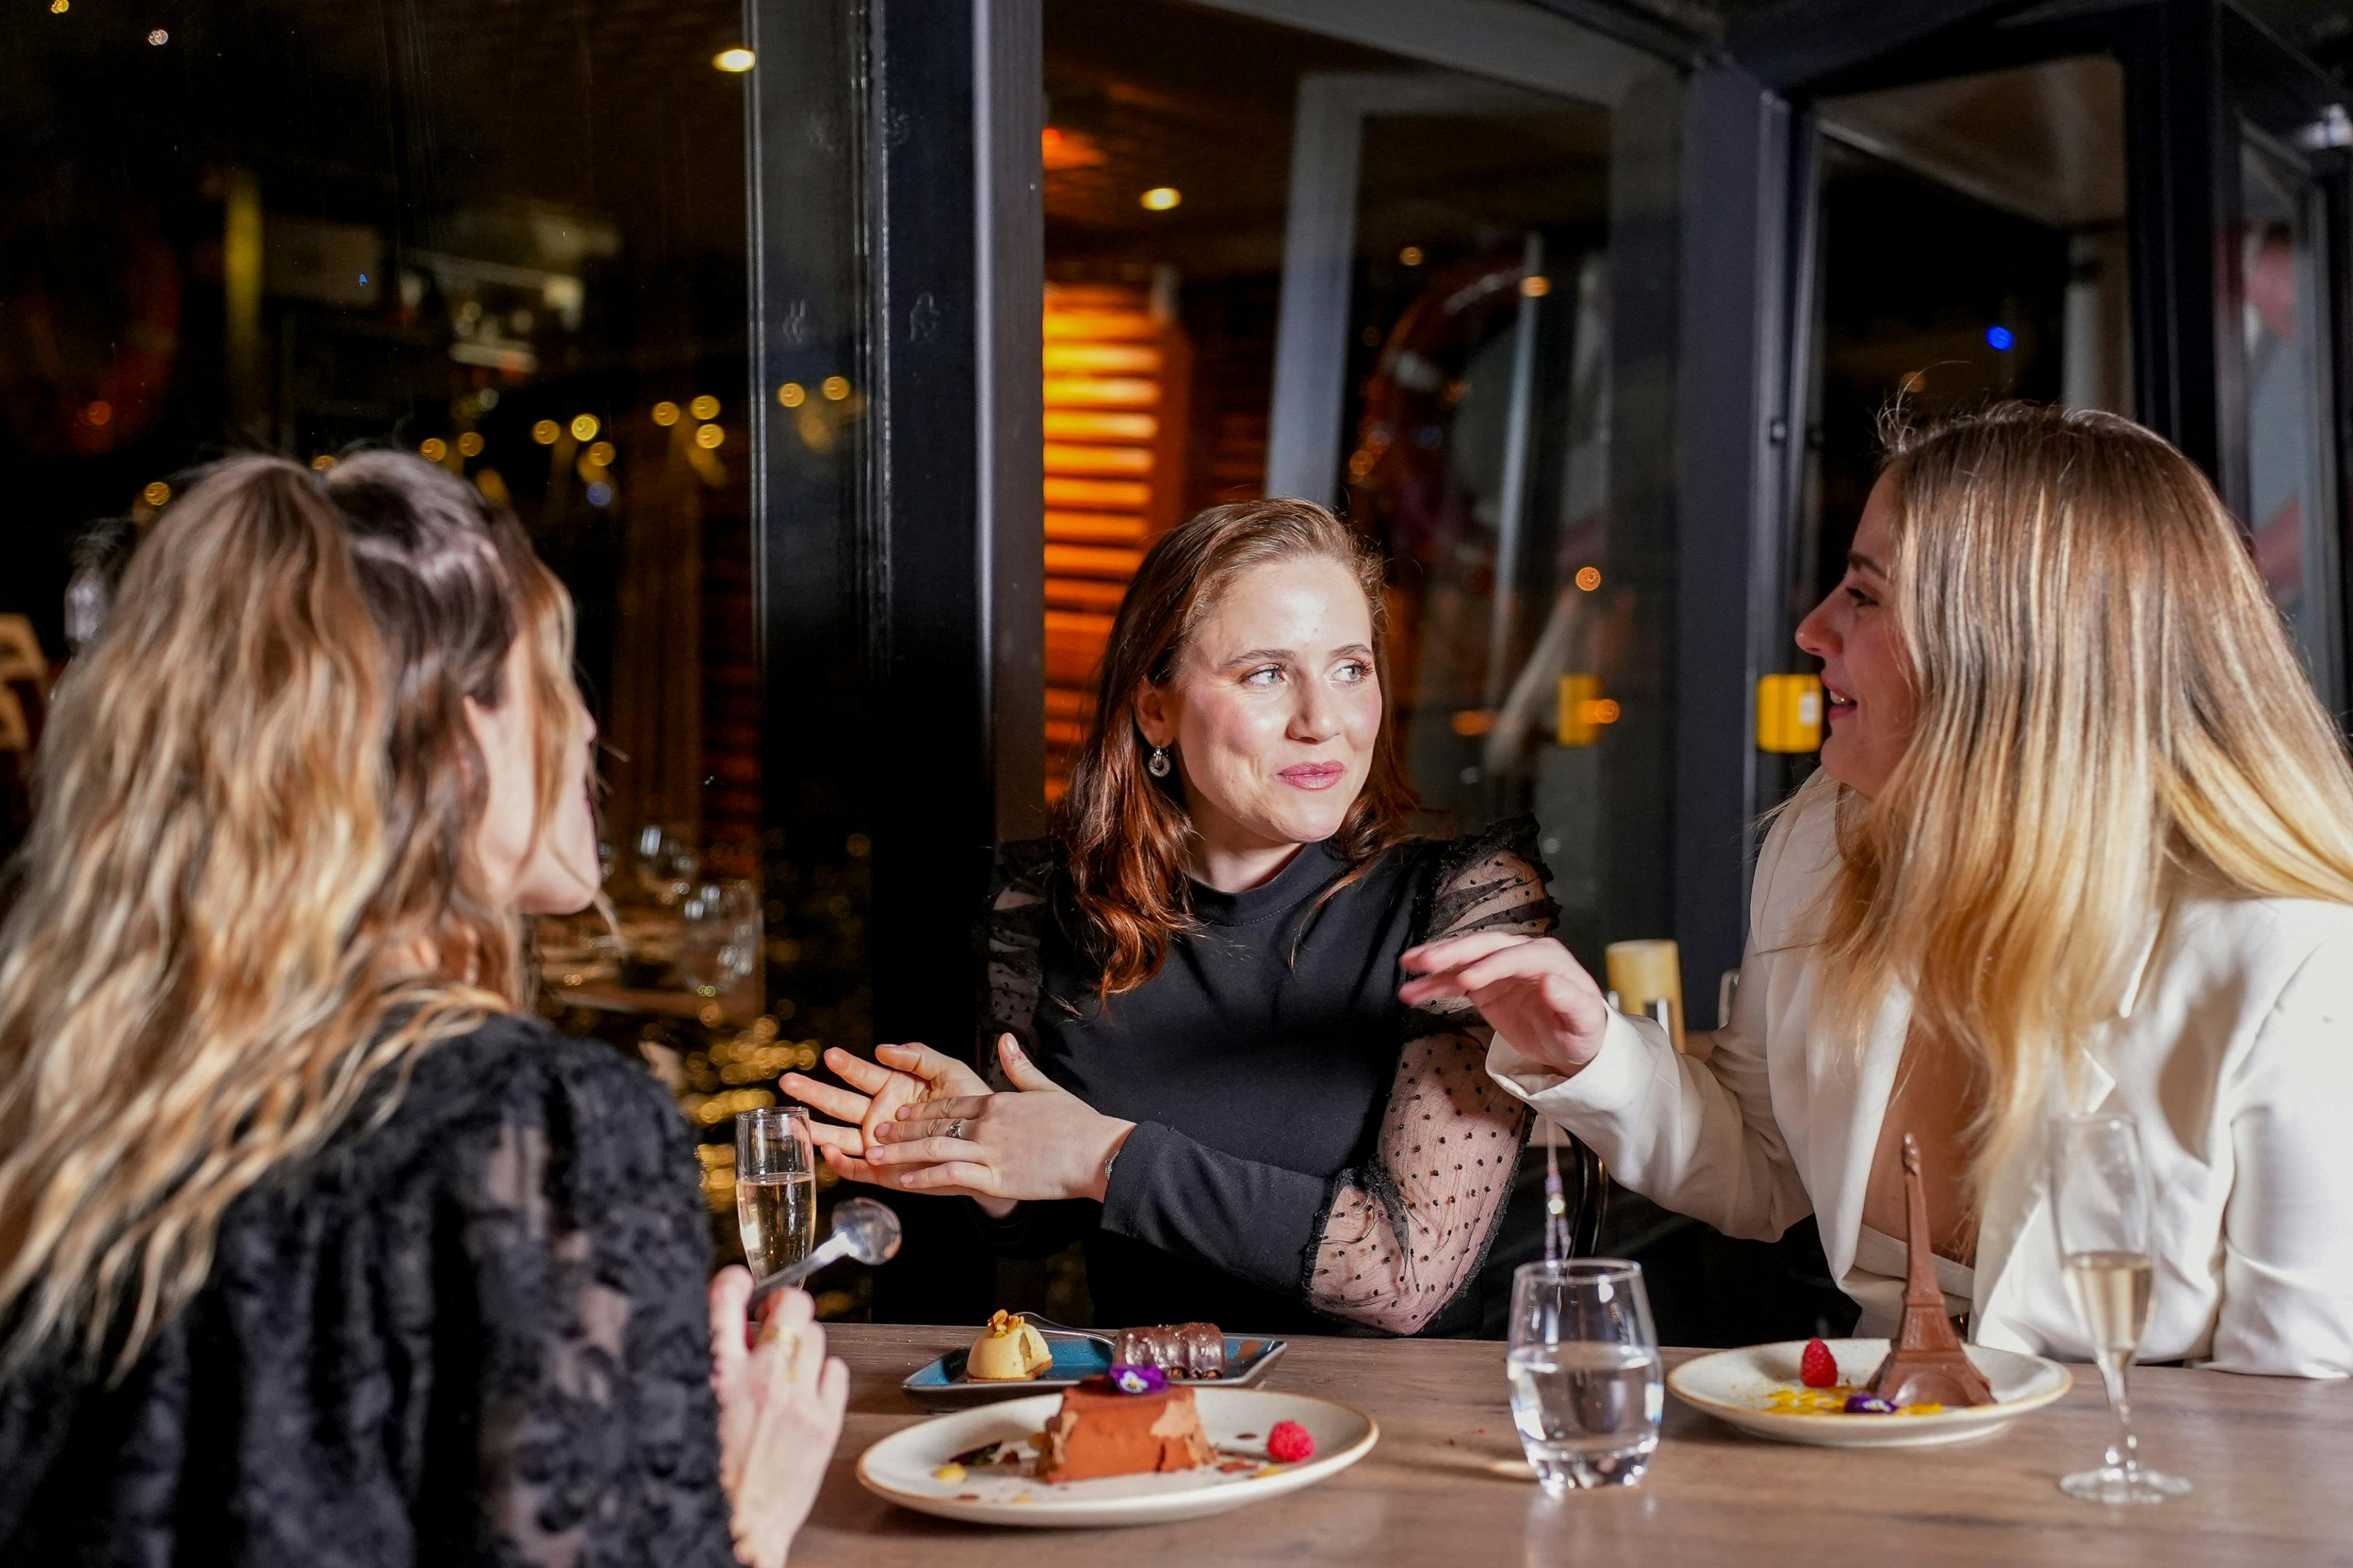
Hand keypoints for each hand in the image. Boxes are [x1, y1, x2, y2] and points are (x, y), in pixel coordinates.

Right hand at [708, 1268, 848, 1567]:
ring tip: (788, 1363)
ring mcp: (798, 1400)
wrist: (734, 1531)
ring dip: (803, 1341)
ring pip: (817, 1333)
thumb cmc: (705, 1479)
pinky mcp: (824, 1423)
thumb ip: (709, 1366)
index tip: (741, 1283)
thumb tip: (728, 1332)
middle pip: (791, 1304)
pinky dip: (824, 1372)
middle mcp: (760, 1380)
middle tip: (775, 1318)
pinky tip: (808, 1389)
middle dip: (784, 1305)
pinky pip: (837, 1369)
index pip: (726, 1297)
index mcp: (715, 1374)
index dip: (737, 1281)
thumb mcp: (690, 1407)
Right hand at [780, 1043, 989, 1186]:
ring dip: (815, 1128)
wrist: (988, 1146)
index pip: (862, 1074)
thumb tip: (882, 1047)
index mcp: (892, 1087)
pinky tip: (827, 1151)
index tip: (830, 1054)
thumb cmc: (969, 1104)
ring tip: (792, 1121)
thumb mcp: (948, 1072)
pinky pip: (855, 1168)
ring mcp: (878, 1143)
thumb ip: (919, 1055)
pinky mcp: (883, 1170)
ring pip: (838, 1135)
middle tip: (789, 1081)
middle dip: (814, 1092)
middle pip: (839, 1102)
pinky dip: (840, 1162)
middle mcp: (878, 1114)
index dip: (846, 1065)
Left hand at [863, 1034, 1134, 1204]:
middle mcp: (988, 1124)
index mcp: (998, 1102)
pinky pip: (952, 1176)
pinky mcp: (997, 1178)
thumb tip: (1005, 1039)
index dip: (921, 1111)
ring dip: (904, 1152)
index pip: (950, 1105)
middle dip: (903, 1130)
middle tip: (876, 1135)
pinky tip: (906, 1181)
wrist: (1098, 1152)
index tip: (899, 1115)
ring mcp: (991, 1152)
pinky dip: (926, 1177)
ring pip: (936, 1148)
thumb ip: (1019, 1066)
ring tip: (878, 1156)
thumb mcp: (1046, 1089)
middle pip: (936, 1124)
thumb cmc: (1077, 1123)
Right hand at [1398, 931, 1610, 1076]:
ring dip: (1435, 961)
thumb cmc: (1582, 1029)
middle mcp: (1519, 956)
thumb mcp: (1584, 1021)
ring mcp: (1498, 969)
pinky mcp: (1483, 986)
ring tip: (1408, 965)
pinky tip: (1411, 991)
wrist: (1571, 1041)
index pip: (1515, 957)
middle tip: (1429, 961)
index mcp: (1546, 958)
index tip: (1468, 981)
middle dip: (1455, 952)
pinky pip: (1453, 982)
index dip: (1490, 967)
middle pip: (1483, 947)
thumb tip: (1551, 983)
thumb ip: (1571, 1001)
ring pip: (1463, 959)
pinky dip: (1432, 986)